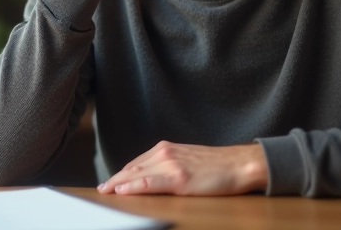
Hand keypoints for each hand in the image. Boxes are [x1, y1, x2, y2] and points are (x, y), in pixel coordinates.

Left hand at [96, 141, 267, 195]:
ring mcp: (171, 165)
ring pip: (137, 174)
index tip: (110, 183)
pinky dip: (134, 186)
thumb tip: (153, 176)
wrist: (239, 164)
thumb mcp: (187, 159)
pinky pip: (150, 182)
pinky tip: (123, 191)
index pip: (136, 163)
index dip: (121, 174)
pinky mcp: (179, 178)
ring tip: (105, 192)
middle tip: (101, 190)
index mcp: (166, 148)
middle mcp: (165, 153)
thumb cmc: (217, 166)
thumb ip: (170, 164)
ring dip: (118, 183)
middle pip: (132, 168)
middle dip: (115, 179)